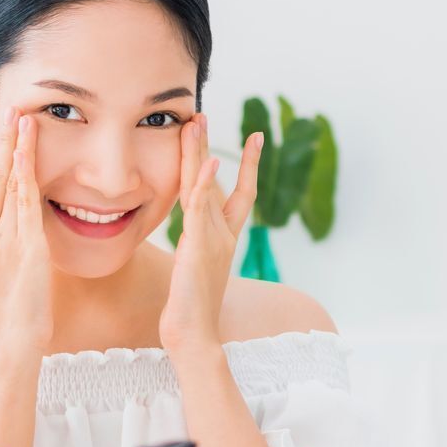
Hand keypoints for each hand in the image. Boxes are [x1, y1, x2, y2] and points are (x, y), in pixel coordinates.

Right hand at [0, 108, 53, 351]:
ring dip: (18, 147)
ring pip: (8, 182)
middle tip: (8, 108)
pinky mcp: (26, 245)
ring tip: (24, 117)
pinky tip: (27, 151)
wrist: (12, 339)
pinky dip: (26, 174)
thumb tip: (13, 220)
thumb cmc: (8, 309)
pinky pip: (26, 201)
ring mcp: (1, 239)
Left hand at [159, 113, 262, 355]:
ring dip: (200, 153)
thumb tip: (196, 238)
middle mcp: (222, 233)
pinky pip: (201, 209)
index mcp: (223, 237)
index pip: (240, 193)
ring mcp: (213, 237)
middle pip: (218, 180)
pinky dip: (205, 185)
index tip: (256, 138)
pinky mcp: (200, 245)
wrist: (194, 332)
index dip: (248, 165)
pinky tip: (208, 164)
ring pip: (204, 187)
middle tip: (204, 114)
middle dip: (210, 147)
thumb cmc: (190, 309)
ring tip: (197, 122)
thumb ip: (198, 248)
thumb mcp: (195, 270)